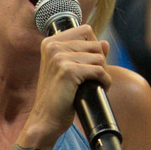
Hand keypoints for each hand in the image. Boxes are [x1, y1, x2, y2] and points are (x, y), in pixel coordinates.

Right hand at [27, 26, 110, 145]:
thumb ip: (85, 54)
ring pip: (99, 57)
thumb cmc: (58, 97)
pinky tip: (99, 88)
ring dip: (102, 73)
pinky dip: (104, 81)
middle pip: (95, 44)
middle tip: (93, 78)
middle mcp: (53, 46)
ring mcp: (59, 57)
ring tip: (94, 84)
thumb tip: (105, 43)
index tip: (88, 64)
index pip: (86, 30)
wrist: (46, 119)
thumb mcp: (69, 70)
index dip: (94, 47)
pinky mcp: (67, 71)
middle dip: (100, 62)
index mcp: (50, 42)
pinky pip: (99, 71)